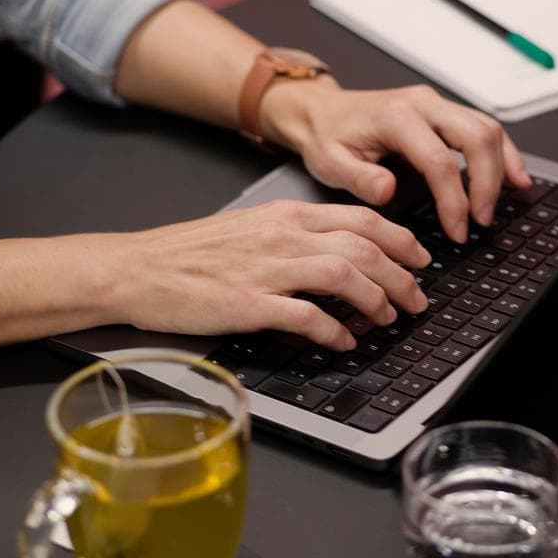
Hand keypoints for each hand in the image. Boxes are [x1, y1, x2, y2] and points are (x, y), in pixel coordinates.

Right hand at [116, 200, 431, 349]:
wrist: (137, 268)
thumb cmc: (189, 254)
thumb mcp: (251, 229)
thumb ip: (296, 237)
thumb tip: (342, 257)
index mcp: (285, 215)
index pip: (361, 218)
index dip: (400, 239)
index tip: (420, 258)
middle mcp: (282, 236)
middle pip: (363, 246)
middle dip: (401, 275)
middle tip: (416, 299)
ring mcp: (266, 269)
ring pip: (344, 273)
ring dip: (376, 299)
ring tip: (389, 319)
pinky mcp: (249, 303)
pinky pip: (306, 316)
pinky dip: (333, 330)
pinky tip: (344, 341)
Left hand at [260, 80, 532, 242]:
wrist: (321, 111)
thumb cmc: (327, 136)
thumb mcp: (330, 162)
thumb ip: (359, 178)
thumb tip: (388, 190)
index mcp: (396, 116)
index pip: (440, 161)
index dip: (454, 201)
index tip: (457, 231)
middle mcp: (422, 103)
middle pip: (476, 137)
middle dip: (487, 183)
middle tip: (483, 220)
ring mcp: (436, 104)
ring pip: (487, 128)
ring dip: (502, 166)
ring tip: (502, 202)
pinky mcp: (443, 111)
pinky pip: (483, 127)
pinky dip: (503, 151)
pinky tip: (514, 176)